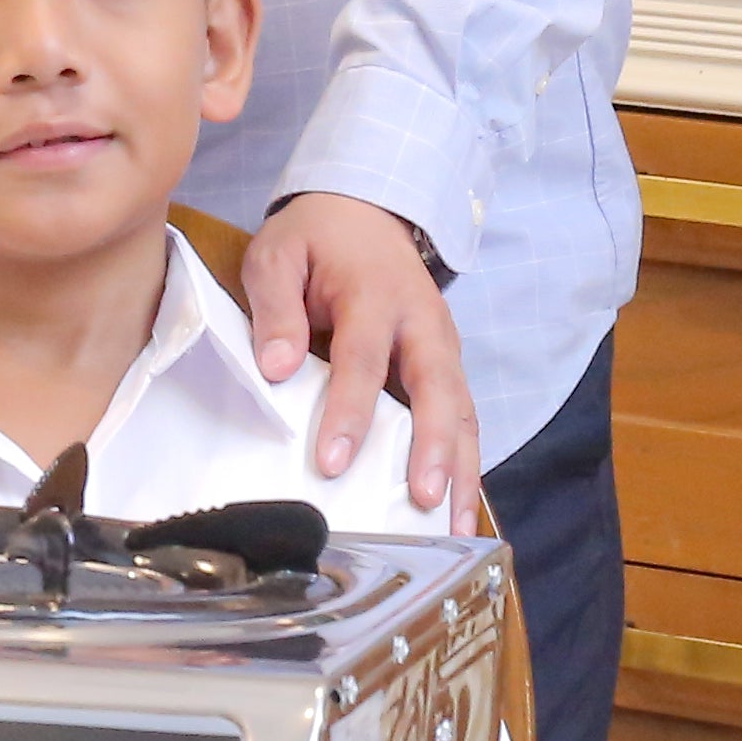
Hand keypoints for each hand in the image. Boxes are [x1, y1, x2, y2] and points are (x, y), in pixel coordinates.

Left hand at [240, 193, 481, 531]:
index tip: (331, 462)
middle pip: (436, 388)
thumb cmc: (315, 239)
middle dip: (432, 447)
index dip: (349, 412)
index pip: (363, 359)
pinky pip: (462, 415)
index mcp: (374, 293)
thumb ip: (275, 307)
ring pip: (461, 409)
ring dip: (462, 467)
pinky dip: (465, 461)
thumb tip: (277, 368)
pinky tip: (459, 508)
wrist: (365, 210)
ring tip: (456, 529)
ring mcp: (442, 344)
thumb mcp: (277, 253)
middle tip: (424, 500)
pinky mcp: (448, 364)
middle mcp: (421, 322)